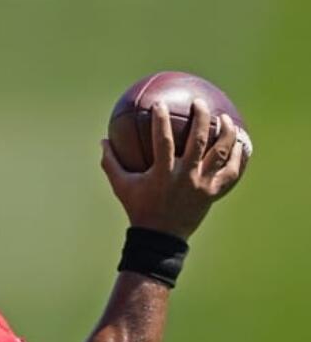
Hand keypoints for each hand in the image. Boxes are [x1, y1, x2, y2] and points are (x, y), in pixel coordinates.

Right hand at [101, 99, 244, 240]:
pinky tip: (239, 143)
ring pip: (220, 154)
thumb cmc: (138, 208)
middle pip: (198, 141)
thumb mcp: (121, 186)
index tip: (160, 104)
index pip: (162, 141)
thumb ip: (111, 163)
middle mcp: (185, 177)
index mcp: (161, 174)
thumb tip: (102, 141)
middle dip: (201, 118)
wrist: (160, 238)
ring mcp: (202, 185)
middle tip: (199, 103)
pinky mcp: (213, 193)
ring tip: (225, 119)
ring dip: (225, 133)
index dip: (161, 121)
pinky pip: (231, 172)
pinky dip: (237, 157)